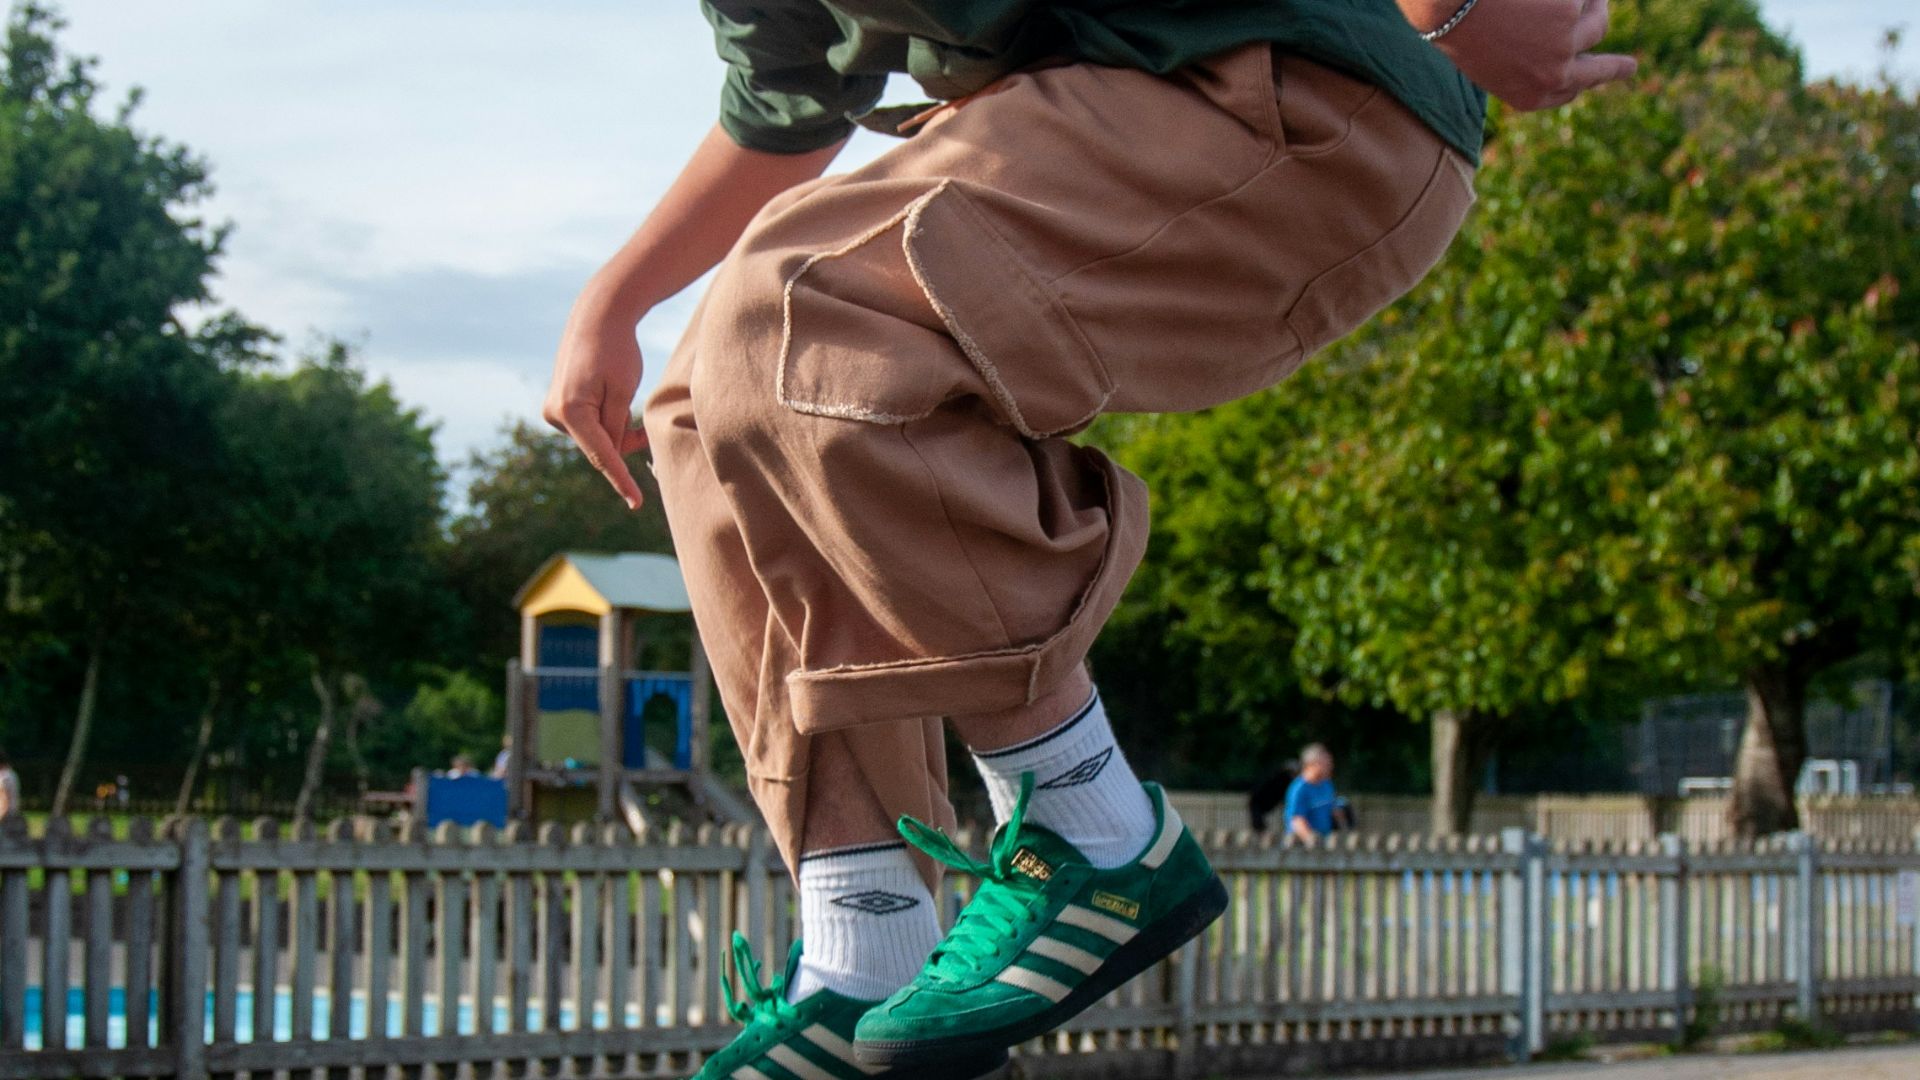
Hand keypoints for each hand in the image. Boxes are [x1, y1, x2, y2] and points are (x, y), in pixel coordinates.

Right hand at [543, 284, 647, 509]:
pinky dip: (605, 419)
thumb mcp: (624, 391)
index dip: (621, 480)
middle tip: (636, 409)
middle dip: (622, 437)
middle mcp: (555, 414)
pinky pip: (589, 426)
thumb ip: (618, 427)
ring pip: (595, 437)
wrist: (597, 318)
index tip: (636, 503)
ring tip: (618, 390)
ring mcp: (553, 411)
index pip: (601, 455)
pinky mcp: (558, 408)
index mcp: (571, 410)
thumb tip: (612, 455)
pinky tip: (609, 394)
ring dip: (614, 425)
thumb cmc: (617, 351)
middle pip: (600, 446)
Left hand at [1423, 0, 1638, 110]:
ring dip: (1587, 5)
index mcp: (1527, 96)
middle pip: (1597, 70)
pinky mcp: (1572, 14)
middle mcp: (1552, 77)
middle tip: (1630, 67)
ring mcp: (1566, 45)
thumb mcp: (1489, 56)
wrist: (1449, 4)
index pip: (1565, 93)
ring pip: (1597, 23)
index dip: (1577, 81)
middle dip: (1616, 68)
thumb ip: (1522, 62)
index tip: (1588, 78)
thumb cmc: (1459, 24)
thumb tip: (1559, 58)